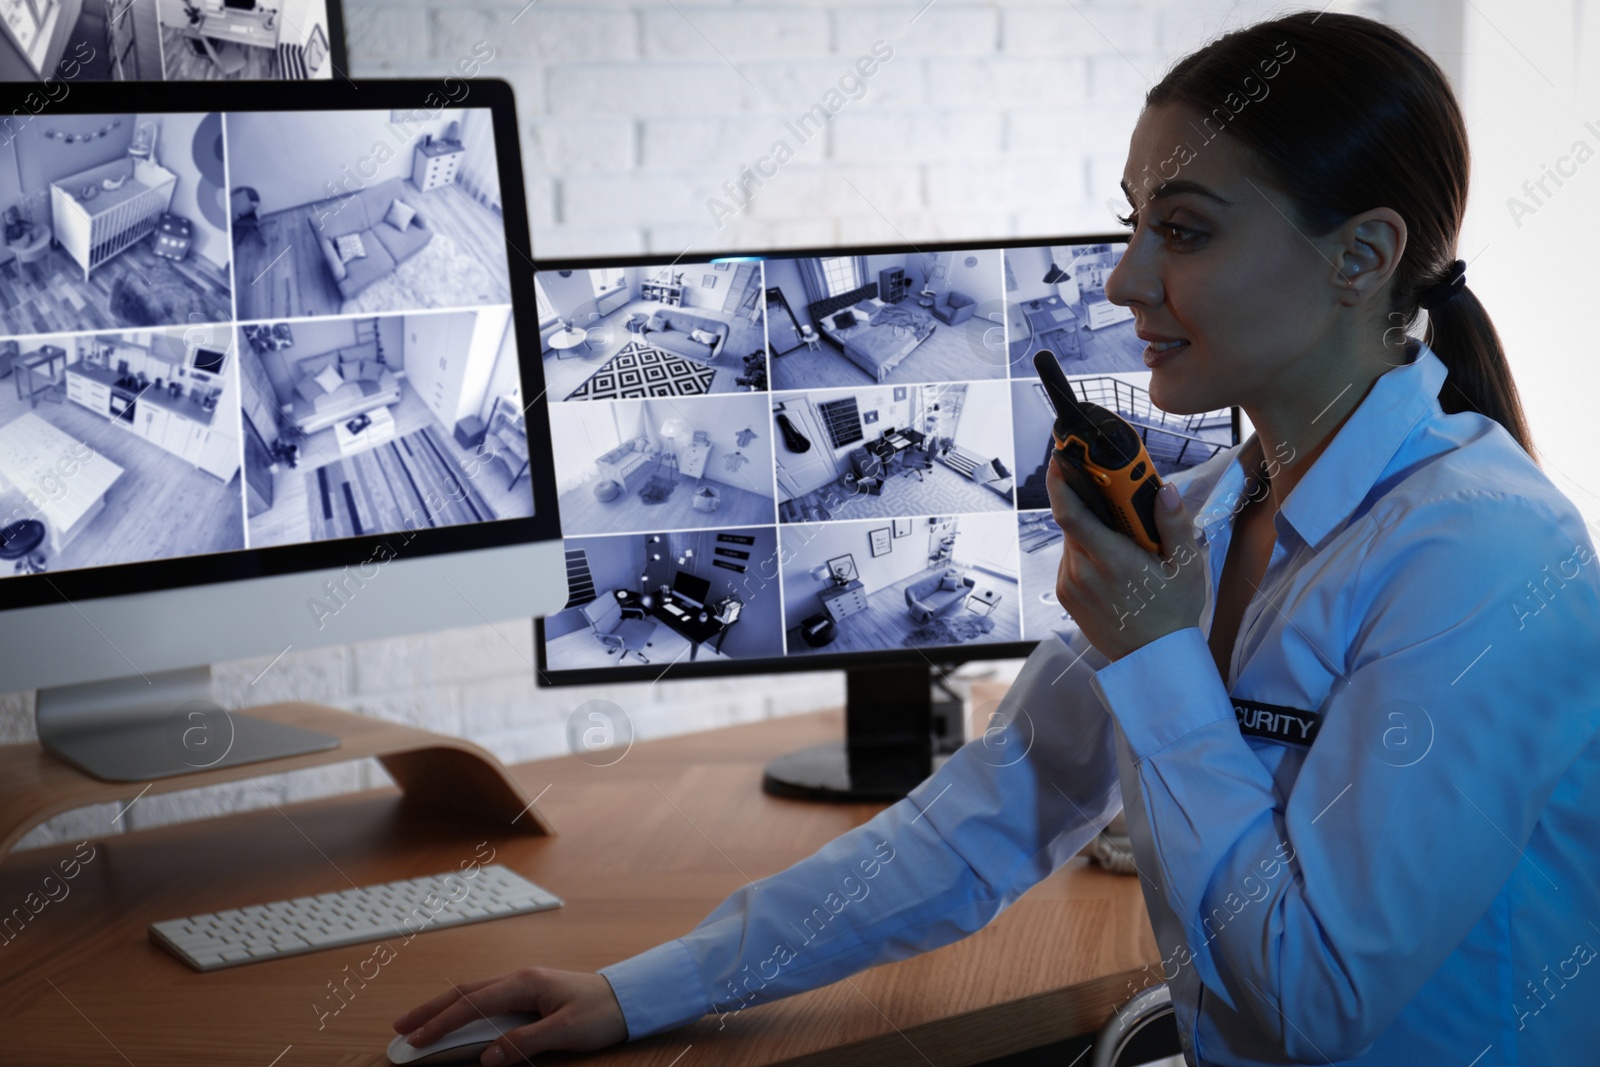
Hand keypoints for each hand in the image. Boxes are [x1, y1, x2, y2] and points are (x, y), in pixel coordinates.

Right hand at [392, 967, 627, 1064]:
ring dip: (443, 1009)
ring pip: (473, 995)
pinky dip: (463, 1010)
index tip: (415, 1040)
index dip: (440, 1023)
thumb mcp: (565, 1031)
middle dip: (430, 1011)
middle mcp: (519, 979)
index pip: (472, 1004)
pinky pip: (487, 1001)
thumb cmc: (601, 1012)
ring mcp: (523, 985)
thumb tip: (487, 1057)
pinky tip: (454, 1020)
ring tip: (417, 1025)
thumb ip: (525, 1042)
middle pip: (464, 993)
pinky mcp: (529, 995)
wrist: (628, 999)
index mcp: (525, 983)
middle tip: (400, 1029)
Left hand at [1045, 456, 1205, 659]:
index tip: (1060, 459)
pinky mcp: (1065, 593)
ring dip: (1089, 528)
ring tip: (1119, 533)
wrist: (1153, 658)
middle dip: (1087, 501)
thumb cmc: (1172, 612)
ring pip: (1071, 539)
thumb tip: (1165, 491)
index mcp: (1111, 561)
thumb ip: (1175, 525)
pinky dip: (1085, 548)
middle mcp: (1082, 572)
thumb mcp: (1186, 567)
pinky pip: (1070, 558)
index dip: (1060, 483)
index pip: (1070, 515)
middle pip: (1072, 521)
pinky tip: (1110, 556)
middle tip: (1109, 491)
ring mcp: (1069, 584)